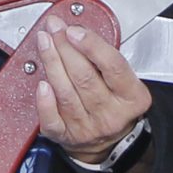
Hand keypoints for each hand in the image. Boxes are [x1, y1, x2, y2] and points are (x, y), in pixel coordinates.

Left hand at [35, 22, 152, 166]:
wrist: (110, 144)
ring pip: (66, 93)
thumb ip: (106, 58)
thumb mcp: (125, 82)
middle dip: (65, 47)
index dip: (91, 45)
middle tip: (55, 28)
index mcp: (131, 98)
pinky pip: (52, 120)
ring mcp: (88, 128)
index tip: (74, 30)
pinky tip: (41, 84)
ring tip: (44, 41)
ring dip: (52, 63)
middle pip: (85, 77)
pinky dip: (44, 102)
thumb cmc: (115, 104)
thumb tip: (77, 31)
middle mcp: (111, 115)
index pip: (113, 66)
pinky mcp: (67, 137)